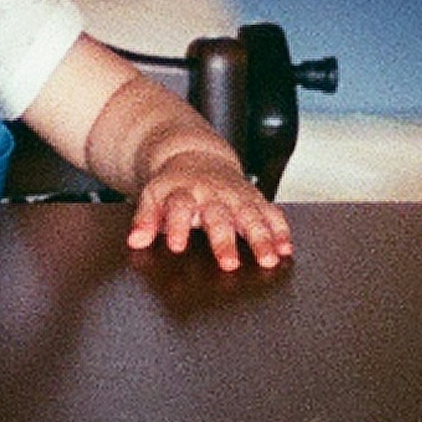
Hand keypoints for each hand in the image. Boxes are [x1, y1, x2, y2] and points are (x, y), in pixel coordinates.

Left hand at [129, 143, 291, 269]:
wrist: (195, 157)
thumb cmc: (174, 186)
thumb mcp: (153, 196)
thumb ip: (145, 218)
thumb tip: (135, 240)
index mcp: (184, 193)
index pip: (178, 208)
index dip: (176, 226)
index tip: (176, 245)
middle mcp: (212, 194)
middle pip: (219, 217)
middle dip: (225, 240)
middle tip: (230, 264)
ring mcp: (236, 196)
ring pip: (251, 216)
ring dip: (261, 238)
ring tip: (268, 259)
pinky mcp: (255, 199)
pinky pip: (271, 212)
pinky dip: (280, 230)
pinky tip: (286, 249)